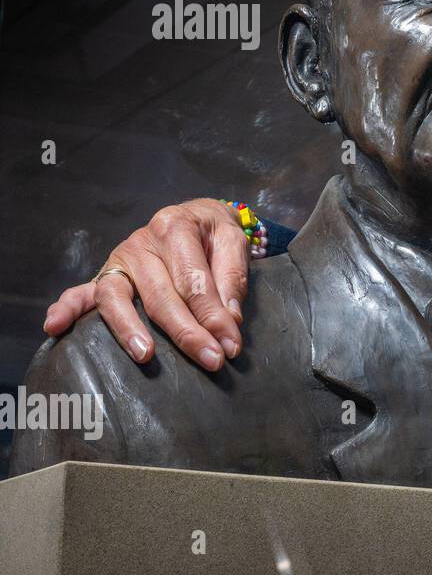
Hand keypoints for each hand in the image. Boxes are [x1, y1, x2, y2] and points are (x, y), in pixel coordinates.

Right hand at [43, 199, 250, 371]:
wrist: (196, 215)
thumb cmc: (214, 233)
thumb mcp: (233, 242)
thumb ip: (232, 279)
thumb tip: (228, 320)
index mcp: (175, 227)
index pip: (194, 280)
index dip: (213, 316)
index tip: (230, 346)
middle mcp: (141, 242)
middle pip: (160, 294)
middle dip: (186, 332)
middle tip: (210, 360)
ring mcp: (119, 259)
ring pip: (118, 297)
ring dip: (129, 329)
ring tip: (145, 355)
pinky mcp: (107, 273)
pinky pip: (82, 292)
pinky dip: (67, 309)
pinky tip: (55, 327)